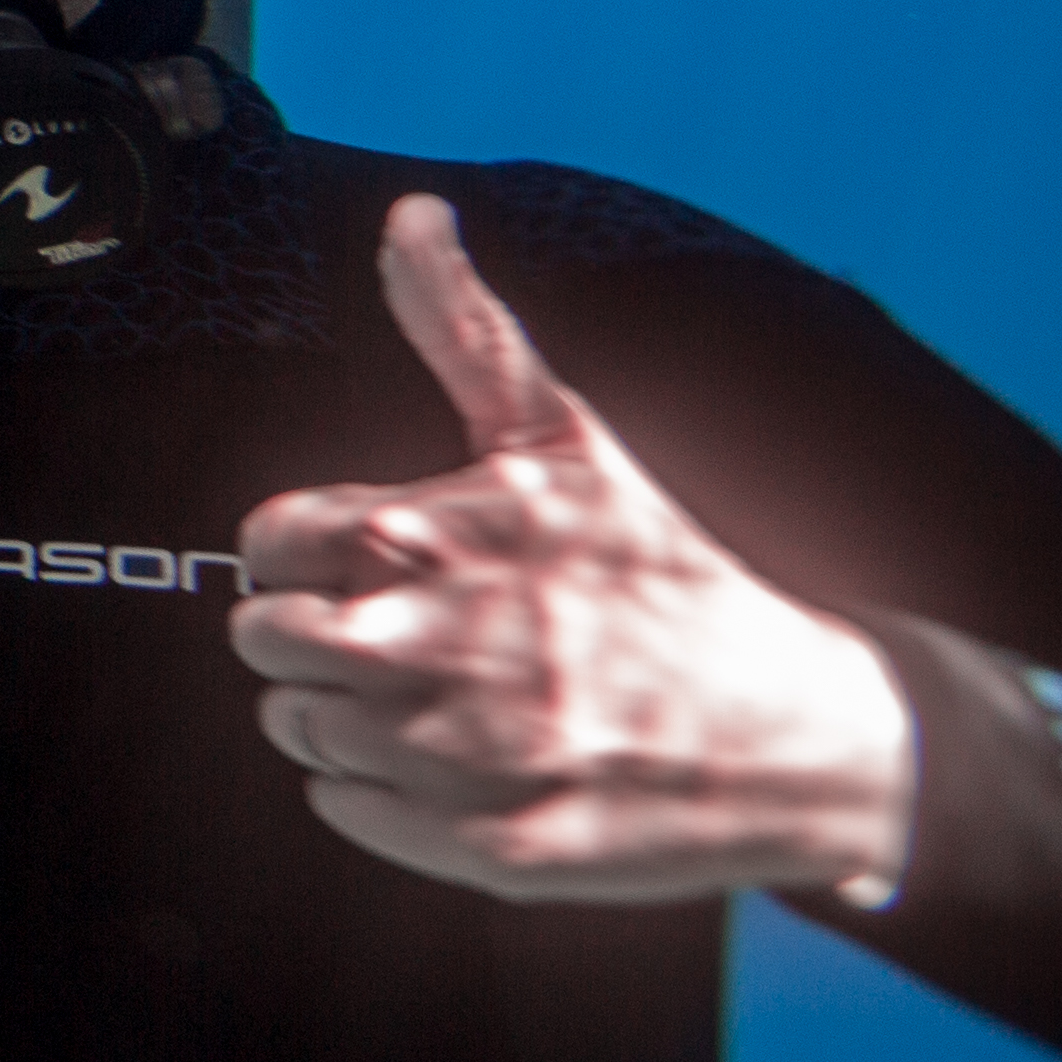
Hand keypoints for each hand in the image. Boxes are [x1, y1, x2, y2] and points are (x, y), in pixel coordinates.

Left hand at [231, 195, 919, 904]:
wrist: (797, 730)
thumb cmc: (664, 572)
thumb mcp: (564, 437)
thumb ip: (464, 327)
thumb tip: (411, 214)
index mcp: (433, 538)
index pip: (265, 542)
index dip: (305, 553)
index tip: (368, 562)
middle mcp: (433, 644)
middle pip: (264, 640)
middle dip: (316, 634)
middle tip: (404, 633)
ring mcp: (459, 754)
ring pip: (299, 729)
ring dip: (350, 715)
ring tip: (447, 698)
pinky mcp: (487, 847)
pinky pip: (347, 811)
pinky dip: (383, 795)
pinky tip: (464, 763)